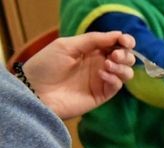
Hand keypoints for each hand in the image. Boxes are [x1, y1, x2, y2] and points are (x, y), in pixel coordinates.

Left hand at [21, 32, 135, 119]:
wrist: (36, 91)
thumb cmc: (46, 65)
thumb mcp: (67, 46)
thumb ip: (92, 39)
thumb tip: (118, 34)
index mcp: (91, 50)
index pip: (115, 44)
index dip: (124, 41)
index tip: (124, 41)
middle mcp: (99, 64)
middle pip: (125, 58)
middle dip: (125, 54)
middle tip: (114, 55)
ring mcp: (101, 80)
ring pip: (126, 72)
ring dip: (122, 67)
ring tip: (108, 64)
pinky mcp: (101, 95)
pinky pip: (117, 85)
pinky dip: (114, 78)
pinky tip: (102, 74)